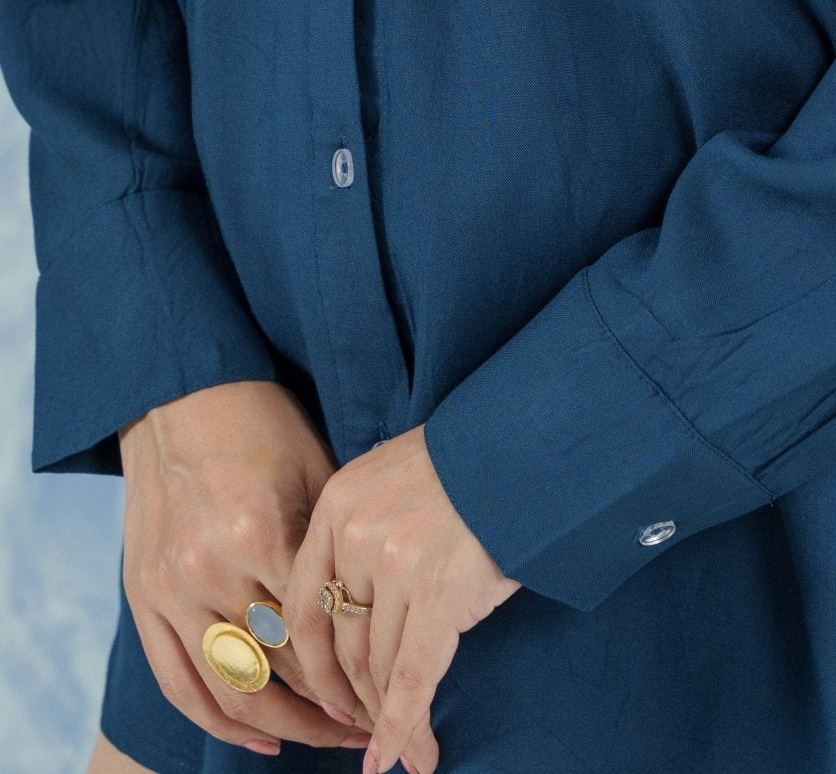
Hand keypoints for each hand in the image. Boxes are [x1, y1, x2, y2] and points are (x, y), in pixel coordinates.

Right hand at [116, 379, 433, 764]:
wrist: (181, 394)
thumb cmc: (263, 424)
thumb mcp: (316, 471)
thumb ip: (334, 546)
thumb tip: (381, 614)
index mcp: (260, 532)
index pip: (317, 631)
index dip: (358, 669)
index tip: (394, 690)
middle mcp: (209, 568)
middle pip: (279, 669)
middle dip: (330, 707)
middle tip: (372, 723)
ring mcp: (169, 589)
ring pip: (231, 689)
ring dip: (283, 727)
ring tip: (328, 737)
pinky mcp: (143, 598)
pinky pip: (179, 683)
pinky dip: (219, 722)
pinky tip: (261, 741)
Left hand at [281, 422, 520, 773]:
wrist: (531, 440)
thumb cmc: (473, 458)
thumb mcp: (398, 475)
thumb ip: (367, 526)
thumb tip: (359, 601)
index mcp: (338, 503)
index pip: (303, 605)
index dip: (313, 663)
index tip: (327, 697)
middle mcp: (356, 534)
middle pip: (342, 643)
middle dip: (354, 696)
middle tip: (365, 729)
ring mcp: (395, 564)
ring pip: (378, 666)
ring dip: (388, 717)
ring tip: (403, 749)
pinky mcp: (438, 592)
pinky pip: (413, 677)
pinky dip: (406, 726)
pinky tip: (402, 758)